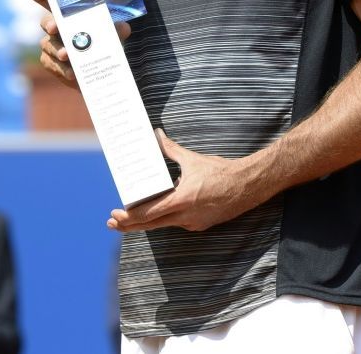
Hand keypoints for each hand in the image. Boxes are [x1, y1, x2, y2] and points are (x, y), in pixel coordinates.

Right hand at [29, 0, 130, 88]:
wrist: (98, 74)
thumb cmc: (101, 46)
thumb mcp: (111, 36)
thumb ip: (115, 31)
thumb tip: (123, 27)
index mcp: (66, 14)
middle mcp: (55, 27)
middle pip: (46, 22)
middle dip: (50, 23)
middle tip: (55, 28)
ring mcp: (50, 45)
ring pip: (49, 45)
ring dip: (58, 49)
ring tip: (67, 56)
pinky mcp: (49, 62)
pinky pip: (52, 64)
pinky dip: (62, 68)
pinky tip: (72, 73)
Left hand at [108, 129, 251, 231]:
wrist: (248, 185)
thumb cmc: (221, 172)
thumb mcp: (192, 160)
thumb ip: (170, 149)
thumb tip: (156, 135)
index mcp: (182, 200)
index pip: (148, 214)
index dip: (129, 217)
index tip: (115, 215)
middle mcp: (186, 217)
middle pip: (150, 225)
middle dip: (129, 225)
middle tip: (112, 223)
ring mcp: (193, 223)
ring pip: (163, 225)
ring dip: (146, 222)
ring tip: (128, 218)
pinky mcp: (200, 225)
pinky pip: (177, 223)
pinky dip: (165, 218)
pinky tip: (157, 211)